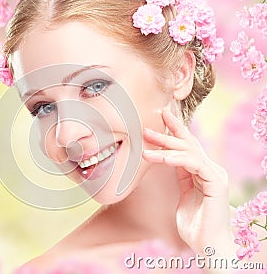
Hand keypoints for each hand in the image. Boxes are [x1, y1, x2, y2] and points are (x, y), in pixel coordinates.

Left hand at [142, 109, 235, 256]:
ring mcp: (215, 174)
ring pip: (189, 151)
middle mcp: (210, 169)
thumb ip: (180, 176)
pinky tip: (161, 158)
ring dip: (165, 147)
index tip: (161, 117)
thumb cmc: (195, 224)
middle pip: (188, 144)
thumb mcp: (184, 194)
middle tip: (149, 124)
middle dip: (168, 132)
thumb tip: (167, 159)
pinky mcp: (216, 182)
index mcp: (202, 172)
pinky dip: (176, 159)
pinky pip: (194, 163)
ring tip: (145, 147)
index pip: (188, 146)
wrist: (208, 245)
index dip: (175, 130)